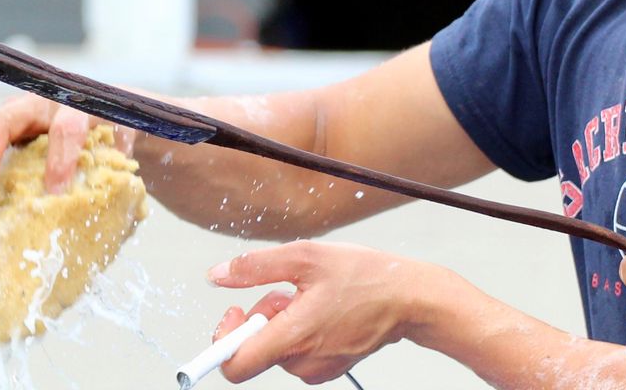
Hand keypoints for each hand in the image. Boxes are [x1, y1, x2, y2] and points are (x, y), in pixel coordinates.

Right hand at [0, 94, 134, 213]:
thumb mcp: (131, 134)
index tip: (56, 192)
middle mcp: (35, 108)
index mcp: (74, 105)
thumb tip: (118, 178)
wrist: (108, 118)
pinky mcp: (2, 141)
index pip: (65, 127)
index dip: (60, 158)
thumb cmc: (118, 131)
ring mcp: (13, 122)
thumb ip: (125, 148)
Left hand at [207, 241, 447, 383]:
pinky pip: (294, 351)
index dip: (221, 342)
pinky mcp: (328, 368)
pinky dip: (296, 329)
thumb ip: (253, 267)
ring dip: (279, 320)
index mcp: (294, 338)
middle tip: (284, 292)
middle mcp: (304, 362)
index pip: (236, 366)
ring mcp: (318, 369)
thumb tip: (216, 275)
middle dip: (258, 317)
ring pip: (275, 347)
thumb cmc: (362, 276)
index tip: (232, 313)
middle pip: (254, 349)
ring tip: (306, 296)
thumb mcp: (302, 256)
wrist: (408, 299)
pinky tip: (317, 309)